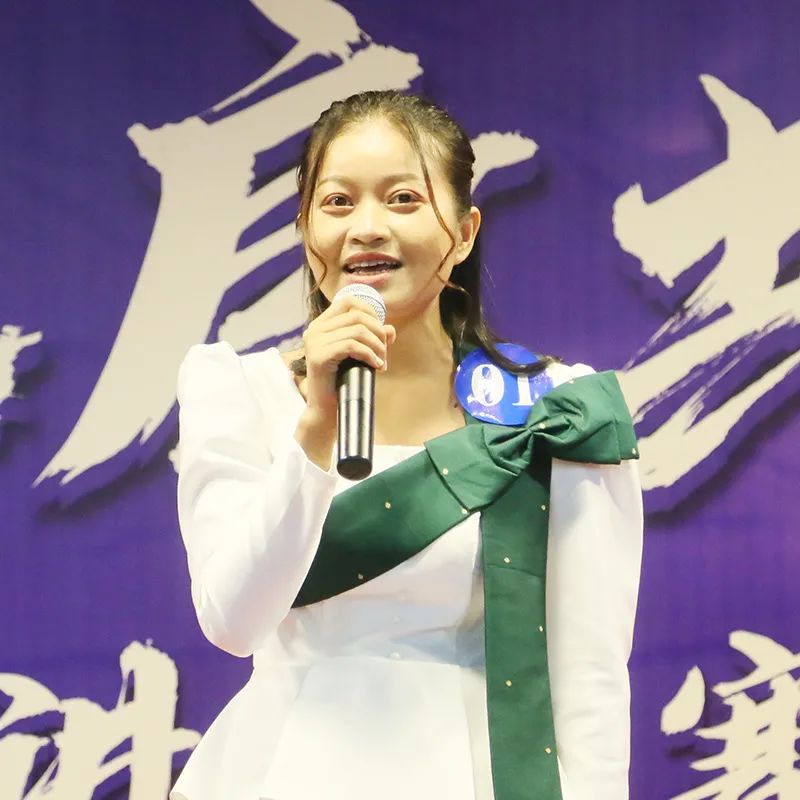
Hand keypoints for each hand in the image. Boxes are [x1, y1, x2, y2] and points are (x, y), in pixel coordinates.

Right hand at [294, 297, 395, 468]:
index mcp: (321, 324)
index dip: (371, 313)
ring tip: (382, 362)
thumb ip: (374, 339)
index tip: (380, 333)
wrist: (326, 409)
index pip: (349, 302)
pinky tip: (376, 366)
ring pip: (358, 331)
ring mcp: (314, 342)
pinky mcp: (318, 357)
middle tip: (384, 354)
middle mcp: (314, 329)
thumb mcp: (361, 355)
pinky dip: (370, 355)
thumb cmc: (344, 381)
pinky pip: (352, 346)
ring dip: (377, 346)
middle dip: (378, 334)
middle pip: (358, 316)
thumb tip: (391, 329)